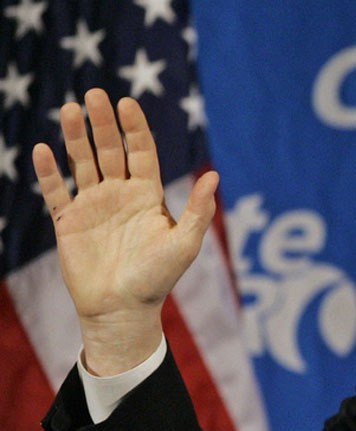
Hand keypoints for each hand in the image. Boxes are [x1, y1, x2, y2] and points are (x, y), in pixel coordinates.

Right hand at [32, 88, 218, 374]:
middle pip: (111, 150)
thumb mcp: (185, 243)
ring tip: (71, 109)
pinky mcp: (68, 222)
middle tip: (96, 96)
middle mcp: (120, 194)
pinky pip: (56, 192)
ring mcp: (93, 206)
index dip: (135, 128)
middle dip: (104, 124)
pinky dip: (48, 173)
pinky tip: (42, 150)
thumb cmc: (157, 278)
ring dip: (76, 138)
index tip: (127, 104)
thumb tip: (214, 175)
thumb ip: (199, 210)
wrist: (122, 309)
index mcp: (147, 195)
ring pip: (82, 163)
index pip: (141, 152)